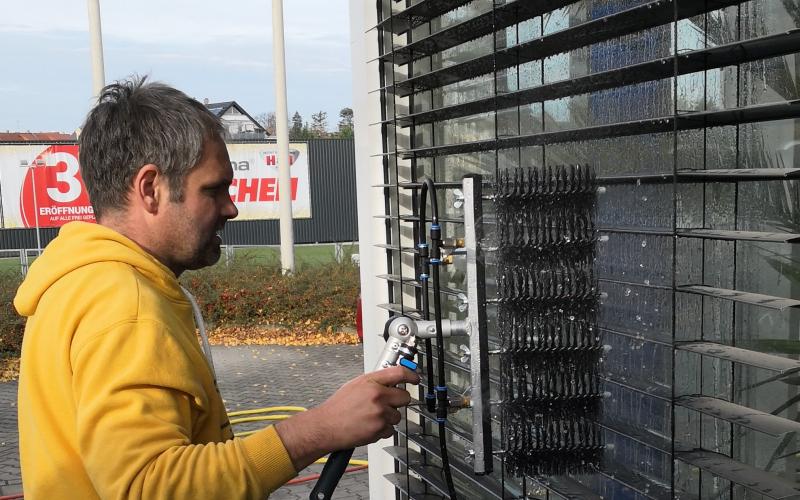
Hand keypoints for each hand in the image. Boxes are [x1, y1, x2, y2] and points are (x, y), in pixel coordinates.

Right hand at [274, 365, 418, 469]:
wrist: (326, 426)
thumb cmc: (337, 407)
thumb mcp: (354, 385)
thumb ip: (374, 381)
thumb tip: (390, 380)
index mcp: (371, 382)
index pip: (399, 373)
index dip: (411, 375)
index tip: (415, 378)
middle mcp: (377, 396)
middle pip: (405, 397)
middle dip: (398, 401)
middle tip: (387, 403)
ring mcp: (380, 413)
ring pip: (398, 415)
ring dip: (389, 417)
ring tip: (372, 417)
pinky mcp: (380, 429)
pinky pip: (391, 429)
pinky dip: (383, 430)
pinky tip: (370, 426)